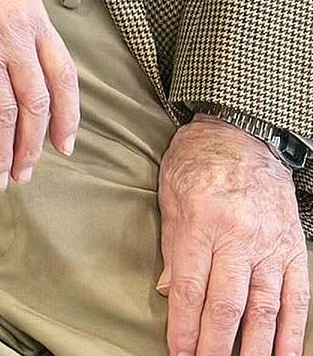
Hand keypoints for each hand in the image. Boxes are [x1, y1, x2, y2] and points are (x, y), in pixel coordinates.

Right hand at [0, 0, 78, 187]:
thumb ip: (27, 34)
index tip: (64, 146)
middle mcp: (14, 33)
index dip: (67, 117)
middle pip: (34, 102)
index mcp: (34, 18)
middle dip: (31, 145)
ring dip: (1, 151)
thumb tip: (35, 84)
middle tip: (25, 172)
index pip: (63, 76)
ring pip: (1, 112)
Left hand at [158, 116, 308, 355]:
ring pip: (266, 309)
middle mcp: (241, 239)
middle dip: (215, 345)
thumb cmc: (196, 163)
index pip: (192, 288)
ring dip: (256, 349)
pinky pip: (297, 298)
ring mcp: (273, 246)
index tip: (178, 355)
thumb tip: (169, 294)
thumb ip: (172, 249)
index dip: (185, 327)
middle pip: (228, 305)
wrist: (243, 133)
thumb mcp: (170, 197)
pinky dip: (293, 332)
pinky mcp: (296, 250)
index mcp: (202, 224)